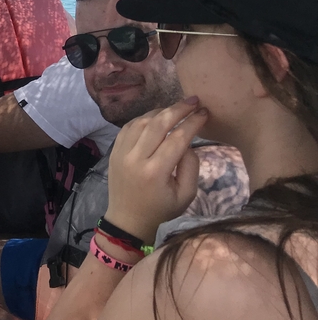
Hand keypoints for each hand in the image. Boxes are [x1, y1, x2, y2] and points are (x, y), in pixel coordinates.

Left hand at [104, 97, 205, 243]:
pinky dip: (143, 118)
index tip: (204, 113)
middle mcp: (135, 158)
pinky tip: (156, 117)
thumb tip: (187, 142)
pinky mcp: (114, 150)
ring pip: (141, 122)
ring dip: (160, 112)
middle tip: (193, 100)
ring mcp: (121, 152)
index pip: (177, 139)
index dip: (192, 123)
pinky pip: (129, 127)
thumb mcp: (186, 195)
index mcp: (155, 172)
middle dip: (177, 109)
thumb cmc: (160, 209)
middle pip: (157, 124)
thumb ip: (191, 166)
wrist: (127, 219)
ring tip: (177, 108)